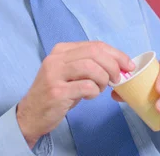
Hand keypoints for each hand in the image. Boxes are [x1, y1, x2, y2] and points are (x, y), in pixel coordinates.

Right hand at [16, 41, 134, 147]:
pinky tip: (89, 96)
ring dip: (103, 79)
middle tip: (117, 79)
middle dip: (113, 65)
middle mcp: (56, 58)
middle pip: (94, 53)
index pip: (95, 45)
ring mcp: (54, 74)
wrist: (31, 114)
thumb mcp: (71, 73)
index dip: (116, 54)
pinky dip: (94, 92)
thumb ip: (90, 65)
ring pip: (91, 67)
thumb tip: (119, 65)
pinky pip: (86, 86)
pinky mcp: (56, 91)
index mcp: (61, 50)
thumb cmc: (57, 93)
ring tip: (100, 88)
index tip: (128, 65)